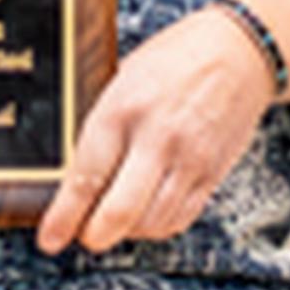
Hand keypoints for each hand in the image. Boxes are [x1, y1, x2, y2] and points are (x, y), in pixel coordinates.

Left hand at [36, 4, 275, 255]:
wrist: (239, 50)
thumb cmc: (176, 58)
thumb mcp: (123, 78)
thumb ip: (102, 125)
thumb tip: (74, 173)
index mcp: (123, 109)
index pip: (86, 177)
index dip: (64, 217)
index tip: (51, 238)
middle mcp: (157, 138)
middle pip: (120, 211)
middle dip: (95, 236)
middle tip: (85, 236)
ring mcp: (189, 158)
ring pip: (152, 222)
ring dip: (128, 232)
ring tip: (116, 219)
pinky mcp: (212, 173)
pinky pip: (181, 218)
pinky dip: (158, 226)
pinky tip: (147, 214)